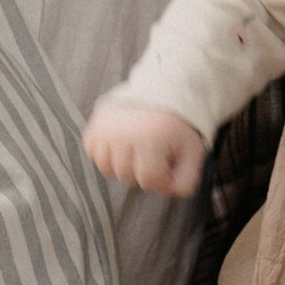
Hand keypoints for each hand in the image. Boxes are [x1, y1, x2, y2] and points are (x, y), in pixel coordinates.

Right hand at [84, 98, 206, 195]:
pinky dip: (105, 154)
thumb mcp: (192, 151)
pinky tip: (121, 145)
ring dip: (122, 165)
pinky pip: (93, 153)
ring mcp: (104, 128)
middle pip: (126, 176)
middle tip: (154, 155)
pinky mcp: (93, 125)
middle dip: (142, 172)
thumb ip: (186, 179)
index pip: (148, 180)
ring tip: (137, 151)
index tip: (169, 167)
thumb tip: (169, 192)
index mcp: (149, 137)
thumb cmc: (176, 126)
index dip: (161, 180)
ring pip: (106, 168)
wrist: (159, 92)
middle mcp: (122, 133)